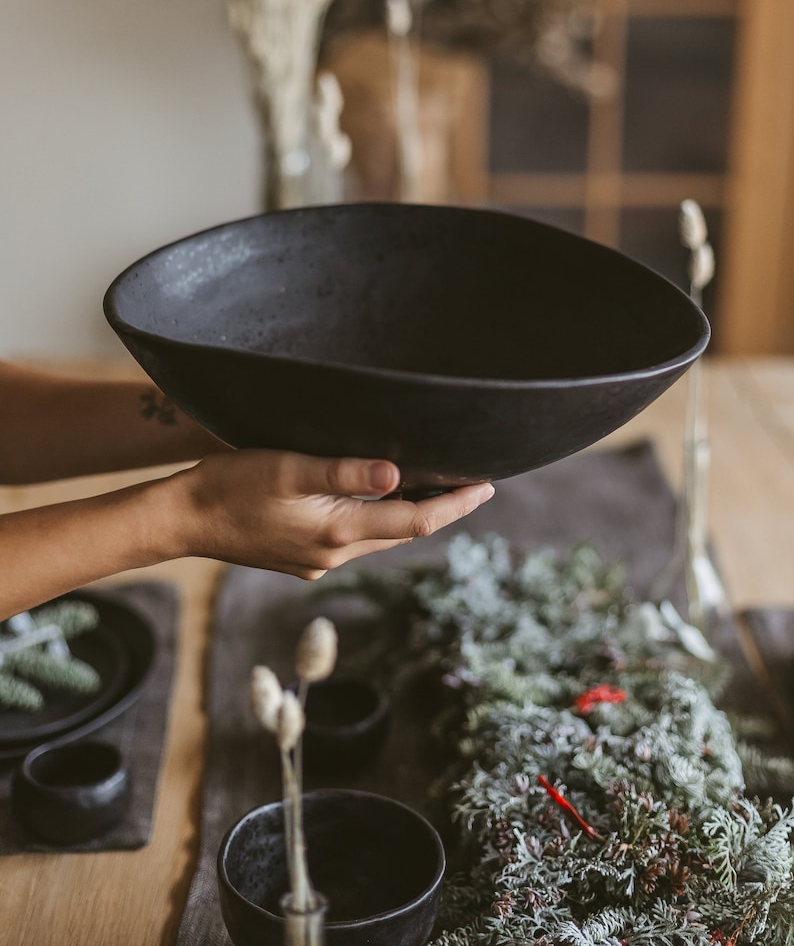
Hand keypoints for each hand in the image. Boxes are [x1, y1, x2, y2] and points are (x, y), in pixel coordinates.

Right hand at [176, 449, 494, 578]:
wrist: (184, 517)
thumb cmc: (232, 484)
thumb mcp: (289, 468)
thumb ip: (344, 472)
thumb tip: (398, 474)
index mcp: (338, 532)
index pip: (416, 521)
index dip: (456, 505)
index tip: (488, 486)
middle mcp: (334, 556)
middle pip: (402, 533)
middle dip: (439, 509)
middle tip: (471, 480)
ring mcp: (316, 563)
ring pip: (378, 538)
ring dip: (406, 515)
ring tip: (434, 486)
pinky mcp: (300, 560)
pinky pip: (352, 540)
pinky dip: (374, 521)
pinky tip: (374, 499)